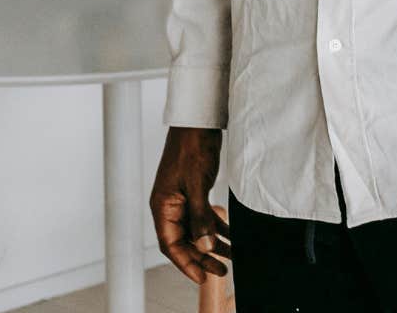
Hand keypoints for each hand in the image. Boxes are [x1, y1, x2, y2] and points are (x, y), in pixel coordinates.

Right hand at [150, 127, 230, 284]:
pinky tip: (234, 236)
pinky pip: (205, 216)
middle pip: (184, 240)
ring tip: (233, 257)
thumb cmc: (192, 147)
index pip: (170, 244)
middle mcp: (170, 206)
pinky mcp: (195, 191)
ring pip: (197, 230)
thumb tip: (205, 246)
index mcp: (162, 206)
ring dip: (213, 244)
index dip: (185, 263)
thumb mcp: (197, 184)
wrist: (199, 121)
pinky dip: (218, 227)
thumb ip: (201, 216)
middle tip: (222, 271)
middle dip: (202, 258)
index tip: (203, 277)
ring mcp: (183, 199)